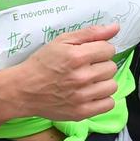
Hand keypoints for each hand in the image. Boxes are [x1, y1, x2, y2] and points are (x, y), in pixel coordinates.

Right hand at [5, 24, 120, 121]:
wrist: (23, 90)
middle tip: (87, 68)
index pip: (109, 50)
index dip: (101, 50)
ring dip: (104, 82)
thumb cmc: (42, 63)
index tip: (90, 54)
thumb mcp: (62, 41)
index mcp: (77, 56)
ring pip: (112, 86)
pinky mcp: (81, 112)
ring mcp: (82, 97)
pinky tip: (91, 94)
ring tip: (89, 81)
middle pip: (111, 67)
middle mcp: (81, 77)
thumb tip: (116, 28)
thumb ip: (90, 33)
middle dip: (101, 65)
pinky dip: (103, 99)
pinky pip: (109, 104)